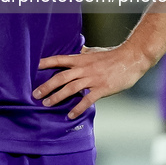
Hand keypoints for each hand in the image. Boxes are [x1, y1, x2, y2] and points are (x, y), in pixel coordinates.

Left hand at [33, 43, 150, 119]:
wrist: (132, 58)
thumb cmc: (113, 56)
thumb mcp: (95, 52)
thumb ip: (84, 53)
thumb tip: (77, 50)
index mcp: (81, 59)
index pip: (59, 59)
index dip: (46, 62)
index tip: (33, 66)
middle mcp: (84, 68)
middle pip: (61, 77)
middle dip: (46, 86)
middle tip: (35, 94)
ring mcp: (92, 79)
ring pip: (70, 89)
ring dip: (57, 97)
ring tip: (47, 104)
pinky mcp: (102, 89)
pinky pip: (87, 100)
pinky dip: (77, 108)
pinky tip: (70, 115)